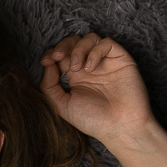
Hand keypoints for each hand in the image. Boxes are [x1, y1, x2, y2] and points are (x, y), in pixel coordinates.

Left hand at [39, 33, 154, 147]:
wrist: (120, 128)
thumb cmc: (93, 120)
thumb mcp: (62, 105)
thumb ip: (49, 86)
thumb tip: (47, 65)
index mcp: (74, 76)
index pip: (61, 55)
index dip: (51, 53)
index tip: (45, 62)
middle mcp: (89, 67)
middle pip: (73, 42)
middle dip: (62, 46)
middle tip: (57, 57)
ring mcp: (105, 62)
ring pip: (89, 38)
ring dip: (78, 49)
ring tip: (76, 67)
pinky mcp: (121, 60)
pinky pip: (106, 43)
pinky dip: (95, 52)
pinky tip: (91, 68)